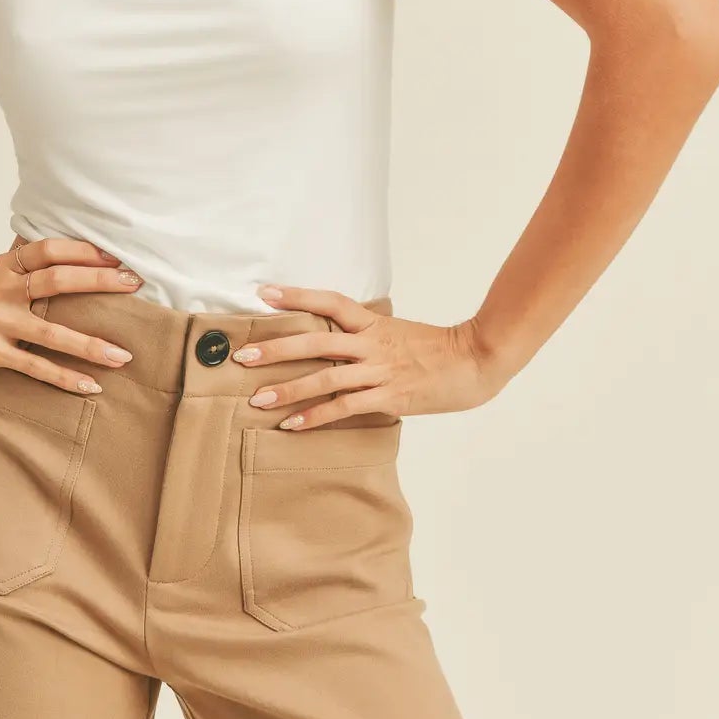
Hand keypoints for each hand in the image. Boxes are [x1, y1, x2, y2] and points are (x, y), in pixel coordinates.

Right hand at [0, 235, 142, 390]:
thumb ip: (20, 269)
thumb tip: (58, 258)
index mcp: (3, 267)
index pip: (49, 250)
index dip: (83, 250)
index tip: (115, 256)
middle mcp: (3, 290)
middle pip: (58, 280)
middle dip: (100, 282)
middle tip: (135, 285)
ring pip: (52, 331)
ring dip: (91, 344)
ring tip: (124, 355)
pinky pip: (34, 366)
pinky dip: (64, 377)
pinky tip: (89, 385)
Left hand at [234, 285, 502, 430]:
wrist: (476, 361)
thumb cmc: (437, 349)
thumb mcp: (397, 332)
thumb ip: (366, 336)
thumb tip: (335, 341)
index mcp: (373, 323)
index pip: (329, 302)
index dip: (296, 296)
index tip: (264, 293)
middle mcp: (371, 344)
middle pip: (315, 342)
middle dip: (276, 349)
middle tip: (242, 356)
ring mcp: (380, 371)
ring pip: (324, 378)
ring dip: (287, 389)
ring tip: (256, 398)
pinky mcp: (389, 396)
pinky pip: (345, 407)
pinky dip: (316, 416)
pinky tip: (291, 425)